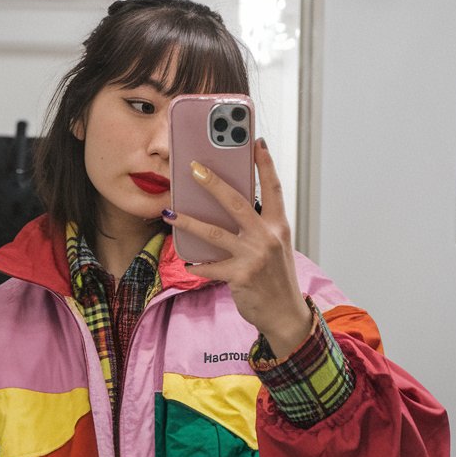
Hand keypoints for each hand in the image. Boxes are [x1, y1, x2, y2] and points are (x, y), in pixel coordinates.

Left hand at [166, 139, 312, 359]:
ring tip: (170, 213)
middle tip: (194, 168)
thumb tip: (227, 209)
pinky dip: (198, 265)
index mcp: (278, 226)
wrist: (285, 315)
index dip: (265, 164)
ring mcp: (254, 256)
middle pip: (237, 202)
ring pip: (215, 232)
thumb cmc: (276, 279)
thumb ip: (258, 227)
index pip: (273, 188)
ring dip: (189, 221)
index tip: (255, 142)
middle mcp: (267, 237)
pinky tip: (188, 263)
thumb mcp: (275, 247)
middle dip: (213, 183)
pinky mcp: (240, 275)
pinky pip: (210, 266)